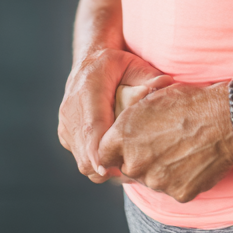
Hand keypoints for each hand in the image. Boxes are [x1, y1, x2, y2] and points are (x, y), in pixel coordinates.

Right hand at [58, 49, 171, 183]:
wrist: (88, 63)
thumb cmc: (115, 65)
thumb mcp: (133, 64)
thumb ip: (149, 77)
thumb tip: (167, 85)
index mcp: (88, 90)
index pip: (91, 129)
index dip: (99, 153)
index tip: (110, 169)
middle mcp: (72, 110)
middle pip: (86, 154)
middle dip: (108, 167)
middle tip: (134, 167)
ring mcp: (67, 124)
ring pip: (83, 161)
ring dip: (104, 167)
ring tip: (127, 161)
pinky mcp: (66, 134)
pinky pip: (81, 158)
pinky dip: (97, 162)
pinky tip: (115, 153)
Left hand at [97, 81, 232, 202]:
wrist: (225, 120)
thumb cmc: (189, 102)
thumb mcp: (151, 97)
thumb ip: (129, 119)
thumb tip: (120, 129)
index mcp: (123, 136)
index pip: (102, 154)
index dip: (112, 151)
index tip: (122, 147)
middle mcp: (135, 162)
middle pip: (126, 170)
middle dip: (136, 160)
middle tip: (157, 146)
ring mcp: (156, 181)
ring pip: (149, 180)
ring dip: (157, 170)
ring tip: (177, 150)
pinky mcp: (178, 194)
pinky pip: (172, 189)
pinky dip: (179, 179)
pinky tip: (190, 161)